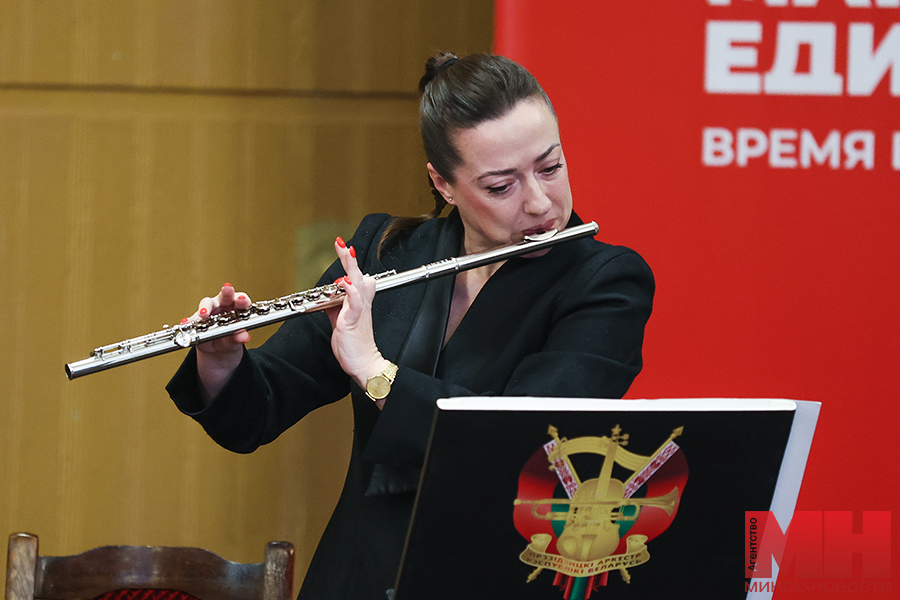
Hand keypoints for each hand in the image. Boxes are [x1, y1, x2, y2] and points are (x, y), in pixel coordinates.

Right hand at [190, 283, 251, 401]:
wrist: (217, 365)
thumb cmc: (230, 348)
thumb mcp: (235, 346)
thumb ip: (237, 339)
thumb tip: (243, 334)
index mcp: (235, 312)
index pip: (239, 301)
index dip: (241, 298)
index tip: (244, 300)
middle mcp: (220, 312)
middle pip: (221, 299)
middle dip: (225, 294)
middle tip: (228, 291)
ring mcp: (206, 320)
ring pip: (206, 310)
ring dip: (206, 309)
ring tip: (206, 315)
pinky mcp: (195, 331)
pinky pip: (192, 326)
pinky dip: (190, 325)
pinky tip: (187, 324)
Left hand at [326, 238, 391, 398]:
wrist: (364, 363)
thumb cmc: (354, 345)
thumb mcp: (341, 322)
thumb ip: (336, 307)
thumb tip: (329, 296)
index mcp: (358, 303)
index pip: (354, 277)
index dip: (348, 263)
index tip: (343, 248)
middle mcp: (361, 303)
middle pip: (356, 275)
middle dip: (348, 258)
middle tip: (341, 243)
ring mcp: (358, 311)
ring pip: (356, 283)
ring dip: (350, 267)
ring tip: (345, 251)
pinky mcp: (353, 321)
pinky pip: (354, 303)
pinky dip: (350, 291)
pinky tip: (345, 282)